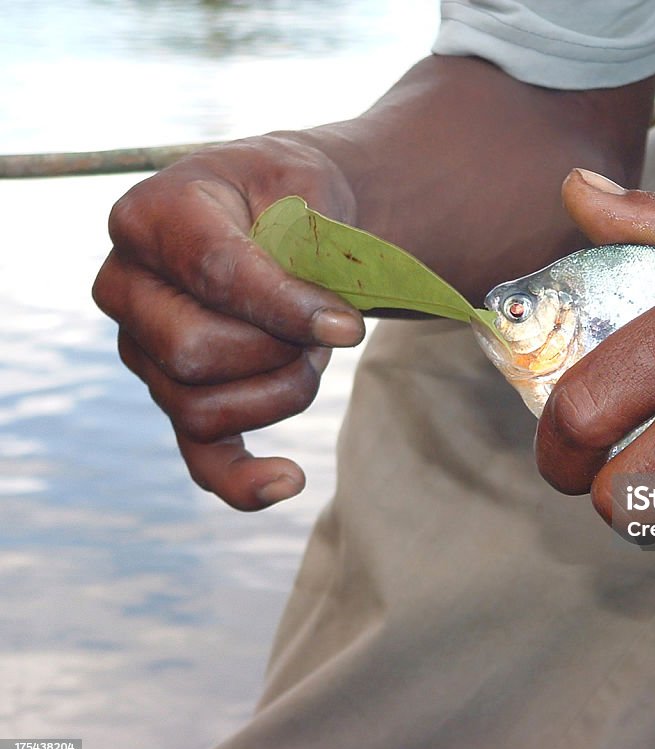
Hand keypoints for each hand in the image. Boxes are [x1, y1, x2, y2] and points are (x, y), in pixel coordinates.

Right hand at [93, 134, 364, 509]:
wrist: (282, 213)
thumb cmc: (290, 194)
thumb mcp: (306, 183)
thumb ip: (309, 234)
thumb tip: (321, 318)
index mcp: (152, 217)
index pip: (213, 274)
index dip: (285, 306)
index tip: (349, 325)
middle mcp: (126, 286)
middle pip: (194, 353)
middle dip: (277, 348)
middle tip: (322, 320)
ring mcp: (143, 350)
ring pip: (202, 408)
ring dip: (283, 389)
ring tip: (310, 349)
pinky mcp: (177, 395)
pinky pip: (200, 456)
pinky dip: (242, 480)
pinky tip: (290, 480)